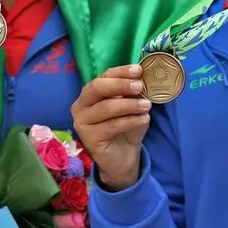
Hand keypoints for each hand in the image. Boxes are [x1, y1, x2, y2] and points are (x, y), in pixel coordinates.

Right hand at [71, 64, 151, 191]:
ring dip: (129, 105)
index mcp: (89, 94)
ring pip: (106, 108)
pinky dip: (130, 120)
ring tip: (147, 105)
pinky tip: (143, 119)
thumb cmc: (126, 128)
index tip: (139, 70)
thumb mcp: (131, 106)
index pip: (102, 77)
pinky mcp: (88, 138)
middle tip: (140, 86)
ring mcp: (81, 123)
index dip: (120, 72)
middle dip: (120, 85)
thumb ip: (132, 93)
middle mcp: (80, 106)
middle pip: (97, 88)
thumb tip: (141, 78)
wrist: (123, 158)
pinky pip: (111, 125)